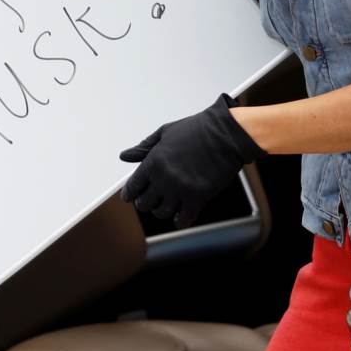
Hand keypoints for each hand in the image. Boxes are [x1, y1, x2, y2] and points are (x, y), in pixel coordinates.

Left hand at [119, 94, 265, 228]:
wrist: (225, 134)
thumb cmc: (196, 130)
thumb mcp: (165, 133)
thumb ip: (143, 147)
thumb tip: (124, 156)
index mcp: (153, 161)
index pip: (133, 186)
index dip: (129, 194)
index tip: (130, 197)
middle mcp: (164, 178)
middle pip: (145, 203)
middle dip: (146, 203)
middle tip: (151, 200)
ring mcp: (181, 189)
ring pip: (162, 212)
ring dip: (162, 211)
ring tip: (167, 206)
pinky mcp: (198, 196)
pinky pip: (183, 218)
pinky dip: (180, 220)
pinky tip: (180, 217)